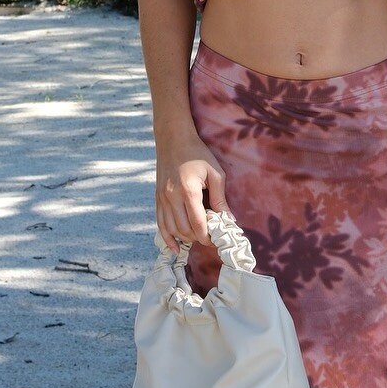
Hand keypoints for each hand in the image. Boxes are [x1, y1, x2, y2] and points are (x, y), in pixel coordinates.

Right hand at [155, 129, 226, 246]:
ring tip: (198, 237)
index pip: (198, 224)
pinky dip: (167, 238)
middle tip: (211, 237)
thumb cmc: (197, 154)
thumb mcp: (215, 173)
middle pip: (185, 229)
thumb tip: (229, 220)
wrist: (173, 140)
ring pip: (172, 229)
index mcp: (188, 190)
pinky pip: (160, 224)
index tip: (218, 239)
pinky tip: (175, 248)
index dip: (208, 237)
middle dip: (199, 238)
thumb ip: (221, 198)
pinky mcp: (157, 199)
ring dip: (186, 238)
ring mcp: (162, 199)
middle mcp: (172, 197)